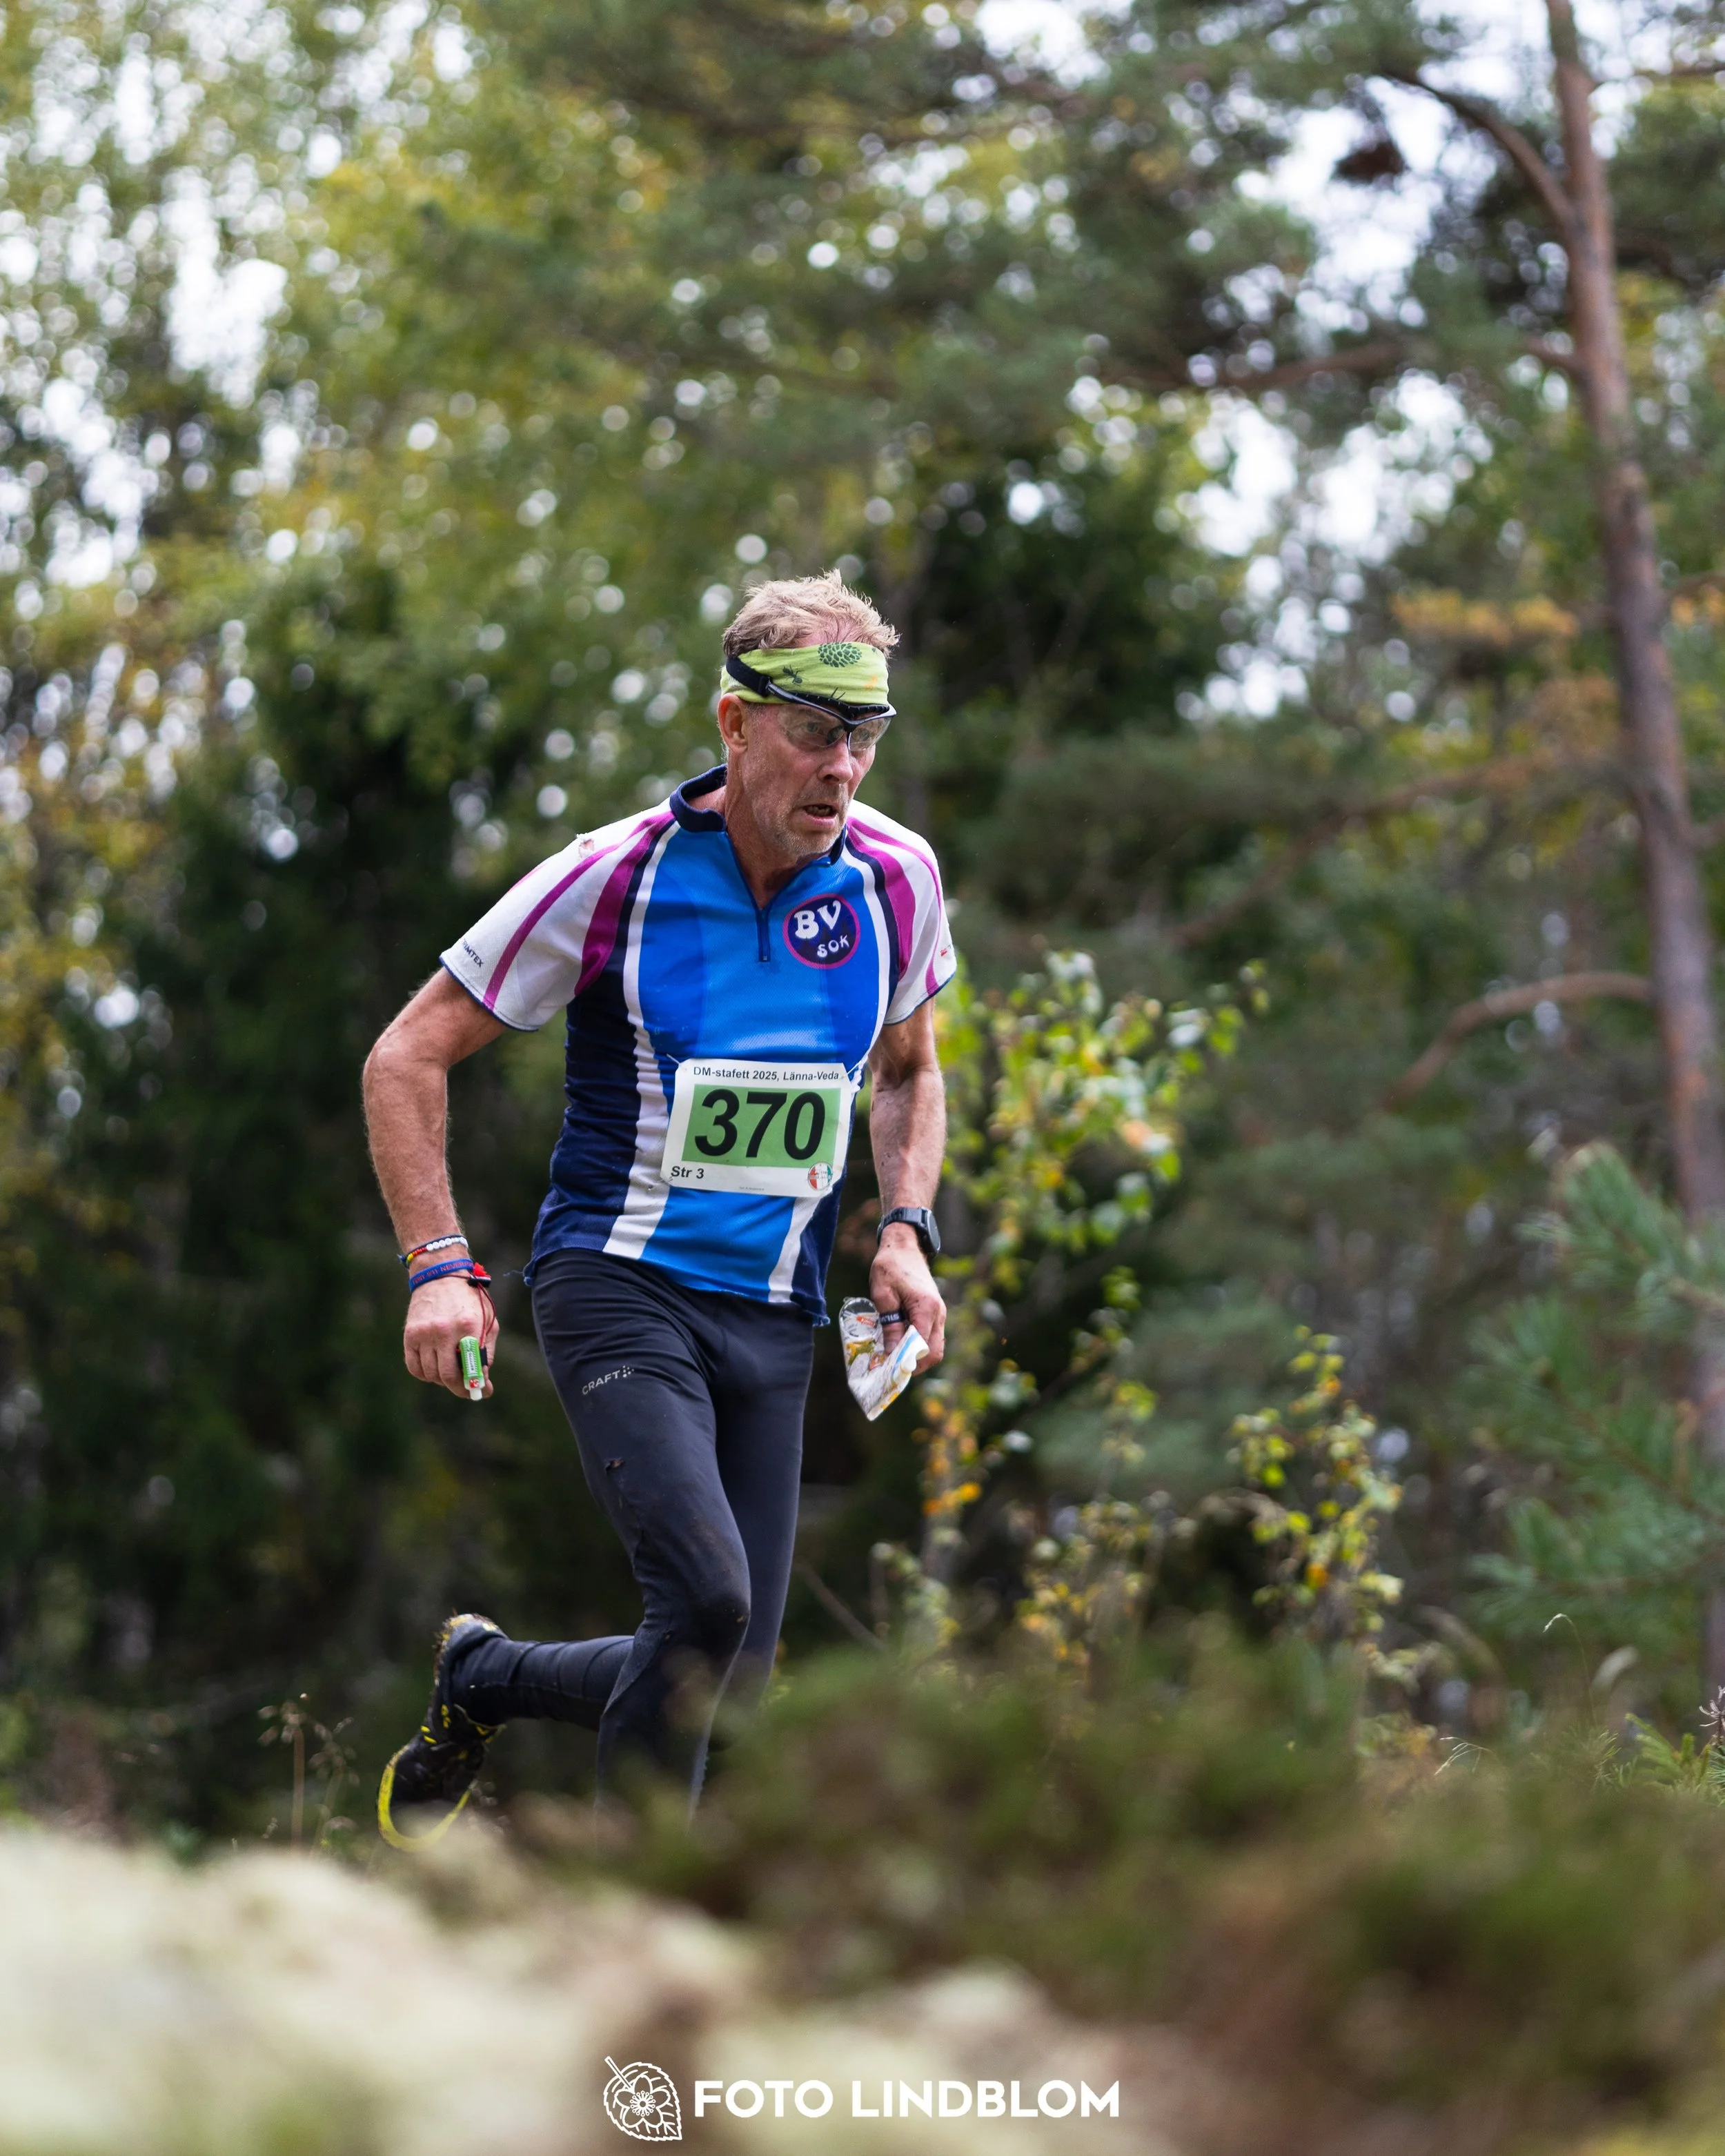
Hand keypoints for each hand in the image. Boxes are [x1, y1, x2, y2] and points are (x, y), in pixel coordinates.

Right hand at [403, 1272, 496, 1398]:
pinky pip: (414, 1368)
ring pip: (431, 1374)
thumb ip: (486, 1350)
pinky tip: (434, 1369)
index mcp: (468, 1326)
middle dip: (459, 1389)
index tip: (483, 1392)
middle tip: (467, 1390)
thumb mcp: (487, 1320)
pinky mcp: (410, 1335)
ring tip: (451, 1373)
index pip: (471, 1368)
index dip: (477, 1385)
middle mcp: (444, 1330)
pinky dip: (425, 1375)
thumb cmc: (469, 1300)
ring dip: (443, 1380)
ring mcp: (424, 1333)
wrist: (440, 1274)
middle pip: (448, 1376)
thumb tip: (482, 1381)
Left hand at [870, 1224, 944, 1372]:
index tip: (889, 1368)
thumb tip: (891, 1353)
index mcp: (926, 1308)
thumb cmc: (890, 1266)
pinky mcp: (936, 1312)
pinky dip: (920, 1345)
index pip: (922, 1346)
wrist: (903, 1246)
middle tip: (892, 1367)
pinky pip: (932, 1336)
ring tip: (895, 1356)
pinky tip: (901, 1343)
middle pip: (935, 1352)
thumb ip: (890, 1325)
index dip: (907, 1361)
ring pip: (936, 1346)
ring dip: (918, 1356)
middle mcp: (938, 1313)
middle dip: (915, 1364)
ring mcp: (940, 1313)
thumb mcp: (883, 1295)